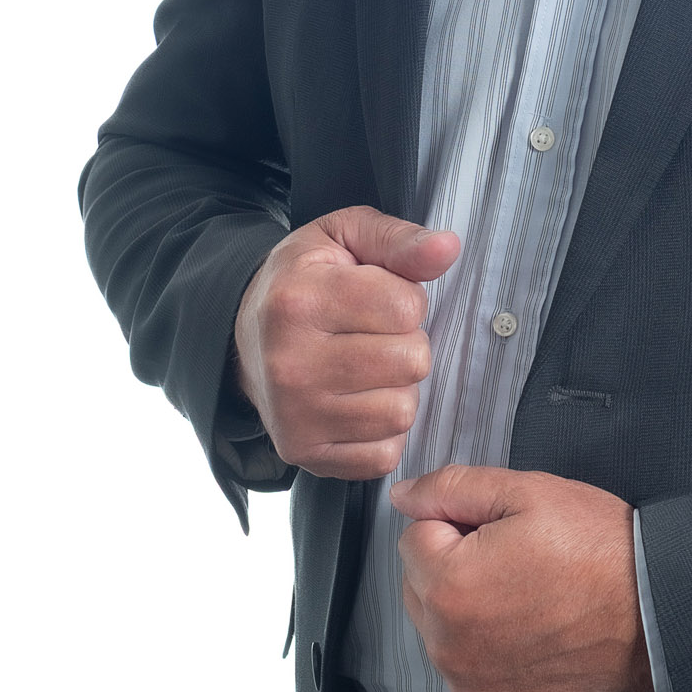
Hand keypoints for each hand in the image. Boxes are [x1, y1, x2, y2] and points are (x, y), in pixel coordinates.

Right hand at [232, 206, 460, 477]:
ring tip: (368, 368)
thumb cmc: (304, 280)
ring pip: (402, 411)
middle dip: (406, 343)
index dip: (407, 299)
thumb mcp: (344, 237)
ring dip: (398, 388)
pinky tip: (358, 402)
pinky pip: (384, 454)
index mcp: (299, 301)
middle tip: (374, 334)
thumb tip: (448, 248)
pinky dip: (383, 432)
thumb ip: (398, 240)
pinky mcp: (303, 453)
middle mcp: (292, 364)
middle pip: (411, 361)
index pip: (406, 307)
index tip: (378, 297)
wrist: (243, 336)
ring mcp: (296, 416)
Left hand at [392, 465, 655, 691]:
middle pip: (420, 587)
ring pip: (441, 631)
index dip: (459, 522)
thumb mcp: (529, 492)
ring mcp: (470, 687)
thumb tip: (404, 496)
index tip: (503, 529)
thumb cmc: (600, 551)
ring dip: (468, 610)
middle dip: (454, 566)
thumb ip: (454, 488)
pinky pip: (467, 672)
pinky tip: (532, 633)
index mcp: (449, 585)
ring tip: (530, 595)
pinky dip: (487, 652)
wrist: (657, 615)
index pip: (416, 537)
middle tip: (518, 559)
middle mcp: (448, 647)